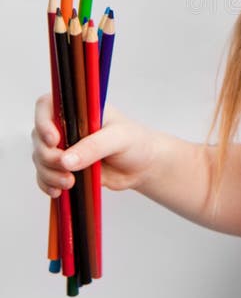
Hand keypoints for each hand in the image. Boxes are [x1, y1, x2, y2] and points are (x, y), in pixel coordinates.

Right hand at [32, 92, 156, 195]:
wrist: (143, 166)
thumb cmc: (136, 143)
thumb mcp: (119, 138)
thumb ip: (94, 147)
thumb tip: (66, 160)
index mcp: (79, 109)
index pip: (47, 105)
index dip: (43, 122)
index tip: (54, 141)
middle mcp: (67, 126)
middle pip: (39, 137)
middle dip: (48, 156)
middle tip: (67, 168)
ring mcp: (65, 147)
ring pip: (40, 158)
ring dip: (48, 173)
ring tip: (69, 183)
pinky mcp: (66, 168)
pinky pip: (44, 175)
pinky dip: (47, 184)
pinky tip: (58, 192)